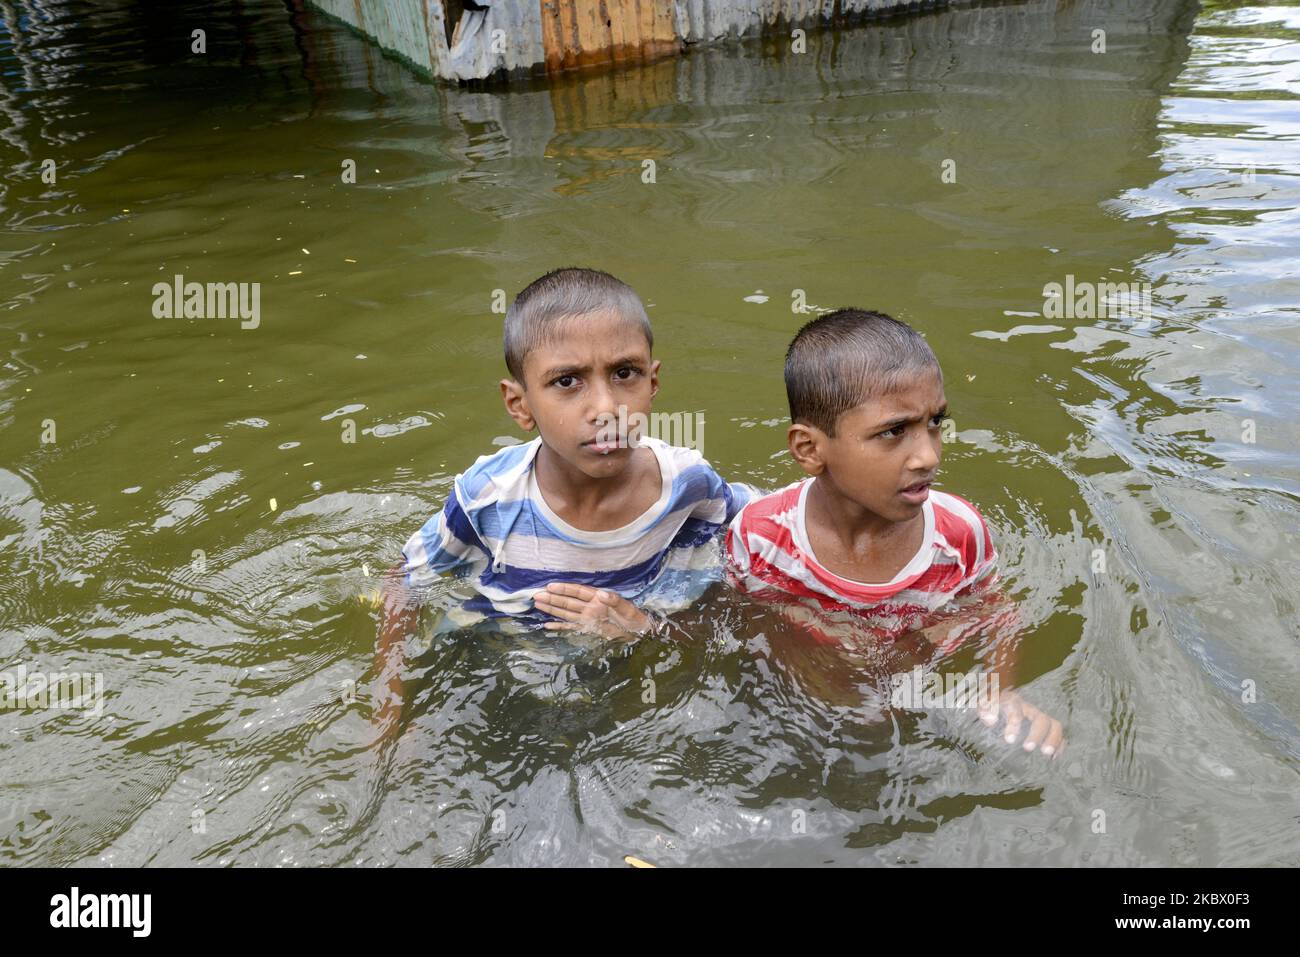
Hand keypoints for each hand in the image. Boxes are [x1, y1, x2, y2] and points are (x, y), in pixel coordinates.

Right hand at [532, 583, 652, 638]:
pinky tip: (548, 625)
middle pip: (568, 601)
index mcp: (598, 599)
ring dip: (553, 608)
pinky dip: (560, 626)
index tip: (551, 586)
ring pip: (566, 612)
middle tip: (536, 595)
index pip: (578, 592)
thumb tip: (602, 594)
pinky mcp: (588, 628)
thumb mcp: (627, 608)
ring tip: (538, 603)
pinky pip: (571, 626)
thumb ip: (615, 600)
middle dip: (553, 598)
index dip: (564, 589)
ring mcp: (588, 617)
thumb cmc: (634, 617)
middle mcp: (590, 606)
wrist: (638, 632)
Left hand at [978, 689, 1063, 757]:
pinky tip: (1054, 758)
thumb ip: (984, 709)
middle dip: (1036, 734)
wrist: (998, 705)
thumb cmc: (990, 706)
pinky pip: (1058, 734)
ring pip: (1054, 725)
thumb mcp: (983, 705)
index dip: (1014, 724)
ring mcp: (1040, 718)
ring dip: (1053, 739)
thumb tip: (991, 720)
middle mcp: (1030, 710)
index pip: (1017, 710)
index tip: (1009, 740)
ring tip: (1046, 753)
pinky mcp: (1046, 728)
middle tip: (1028, 748)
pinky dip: (1059, 745)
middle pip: (1040, 719)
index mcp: (1013, 702)